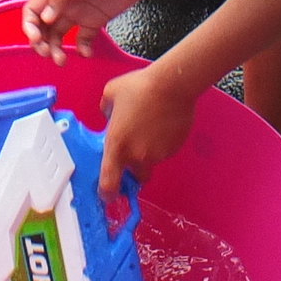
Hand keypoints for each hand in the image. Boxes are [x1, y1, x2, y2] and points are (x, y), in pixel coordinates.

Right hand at [23, 0, 153, 61]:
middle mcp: (64, 4)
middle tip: (48, 54)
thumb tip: (46, 18)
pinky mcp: (95, 21)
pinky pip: (83, 39)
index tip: (37, 39)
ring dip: (57, 50)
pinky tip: (87, 54)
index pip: (33, 12)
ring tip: (62, 61)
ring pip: (60, 36)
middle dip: (41, 43)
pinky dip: (82, 49)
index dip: (30, 27)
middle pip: (43, 28)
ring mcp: (80, 13)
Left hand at [98, 66, 196, 190]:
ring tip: (150, 126)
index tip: (108, 195)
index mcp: (117, 145)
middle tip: (133, 151)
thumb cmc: (138, 87)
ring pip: (151, 162)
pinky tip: (163, 124)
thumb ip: (106, 111)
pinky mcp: (174, 148)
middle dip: (134, 170)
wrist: (172, 84)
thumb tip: (110, 117)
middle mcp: (138, 156)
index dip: (107, 193)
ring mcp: (158, 154)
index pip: (110, 182)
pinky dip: (162, 143)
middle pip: (136, 177)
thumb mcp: (110, 94)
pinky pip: (165, 151)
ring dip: (148, 151)